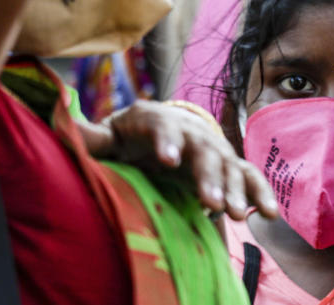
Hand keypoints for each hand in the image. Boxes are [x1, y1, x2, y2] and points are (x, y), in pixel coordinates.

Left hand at [79, 100, 277, 220]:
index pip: (160, 124)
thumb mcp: (106, 136)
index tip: (169, 160)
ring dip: (235, 189)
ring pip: (227, 164)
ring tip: (236, 214)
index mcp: (153, 118)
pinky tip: (268, 213)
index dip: (166, 140)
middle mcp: (188, 130)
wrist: (157, 134)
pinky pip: (247, 176)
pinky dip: (259, 192)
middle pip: (202, 149)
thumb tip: (65, 130)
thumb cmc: (126, 138)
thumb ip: (90, 138)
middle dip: (208, 176)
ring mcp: (211, 147)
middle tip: (212, 204)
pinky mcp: (226, 165)